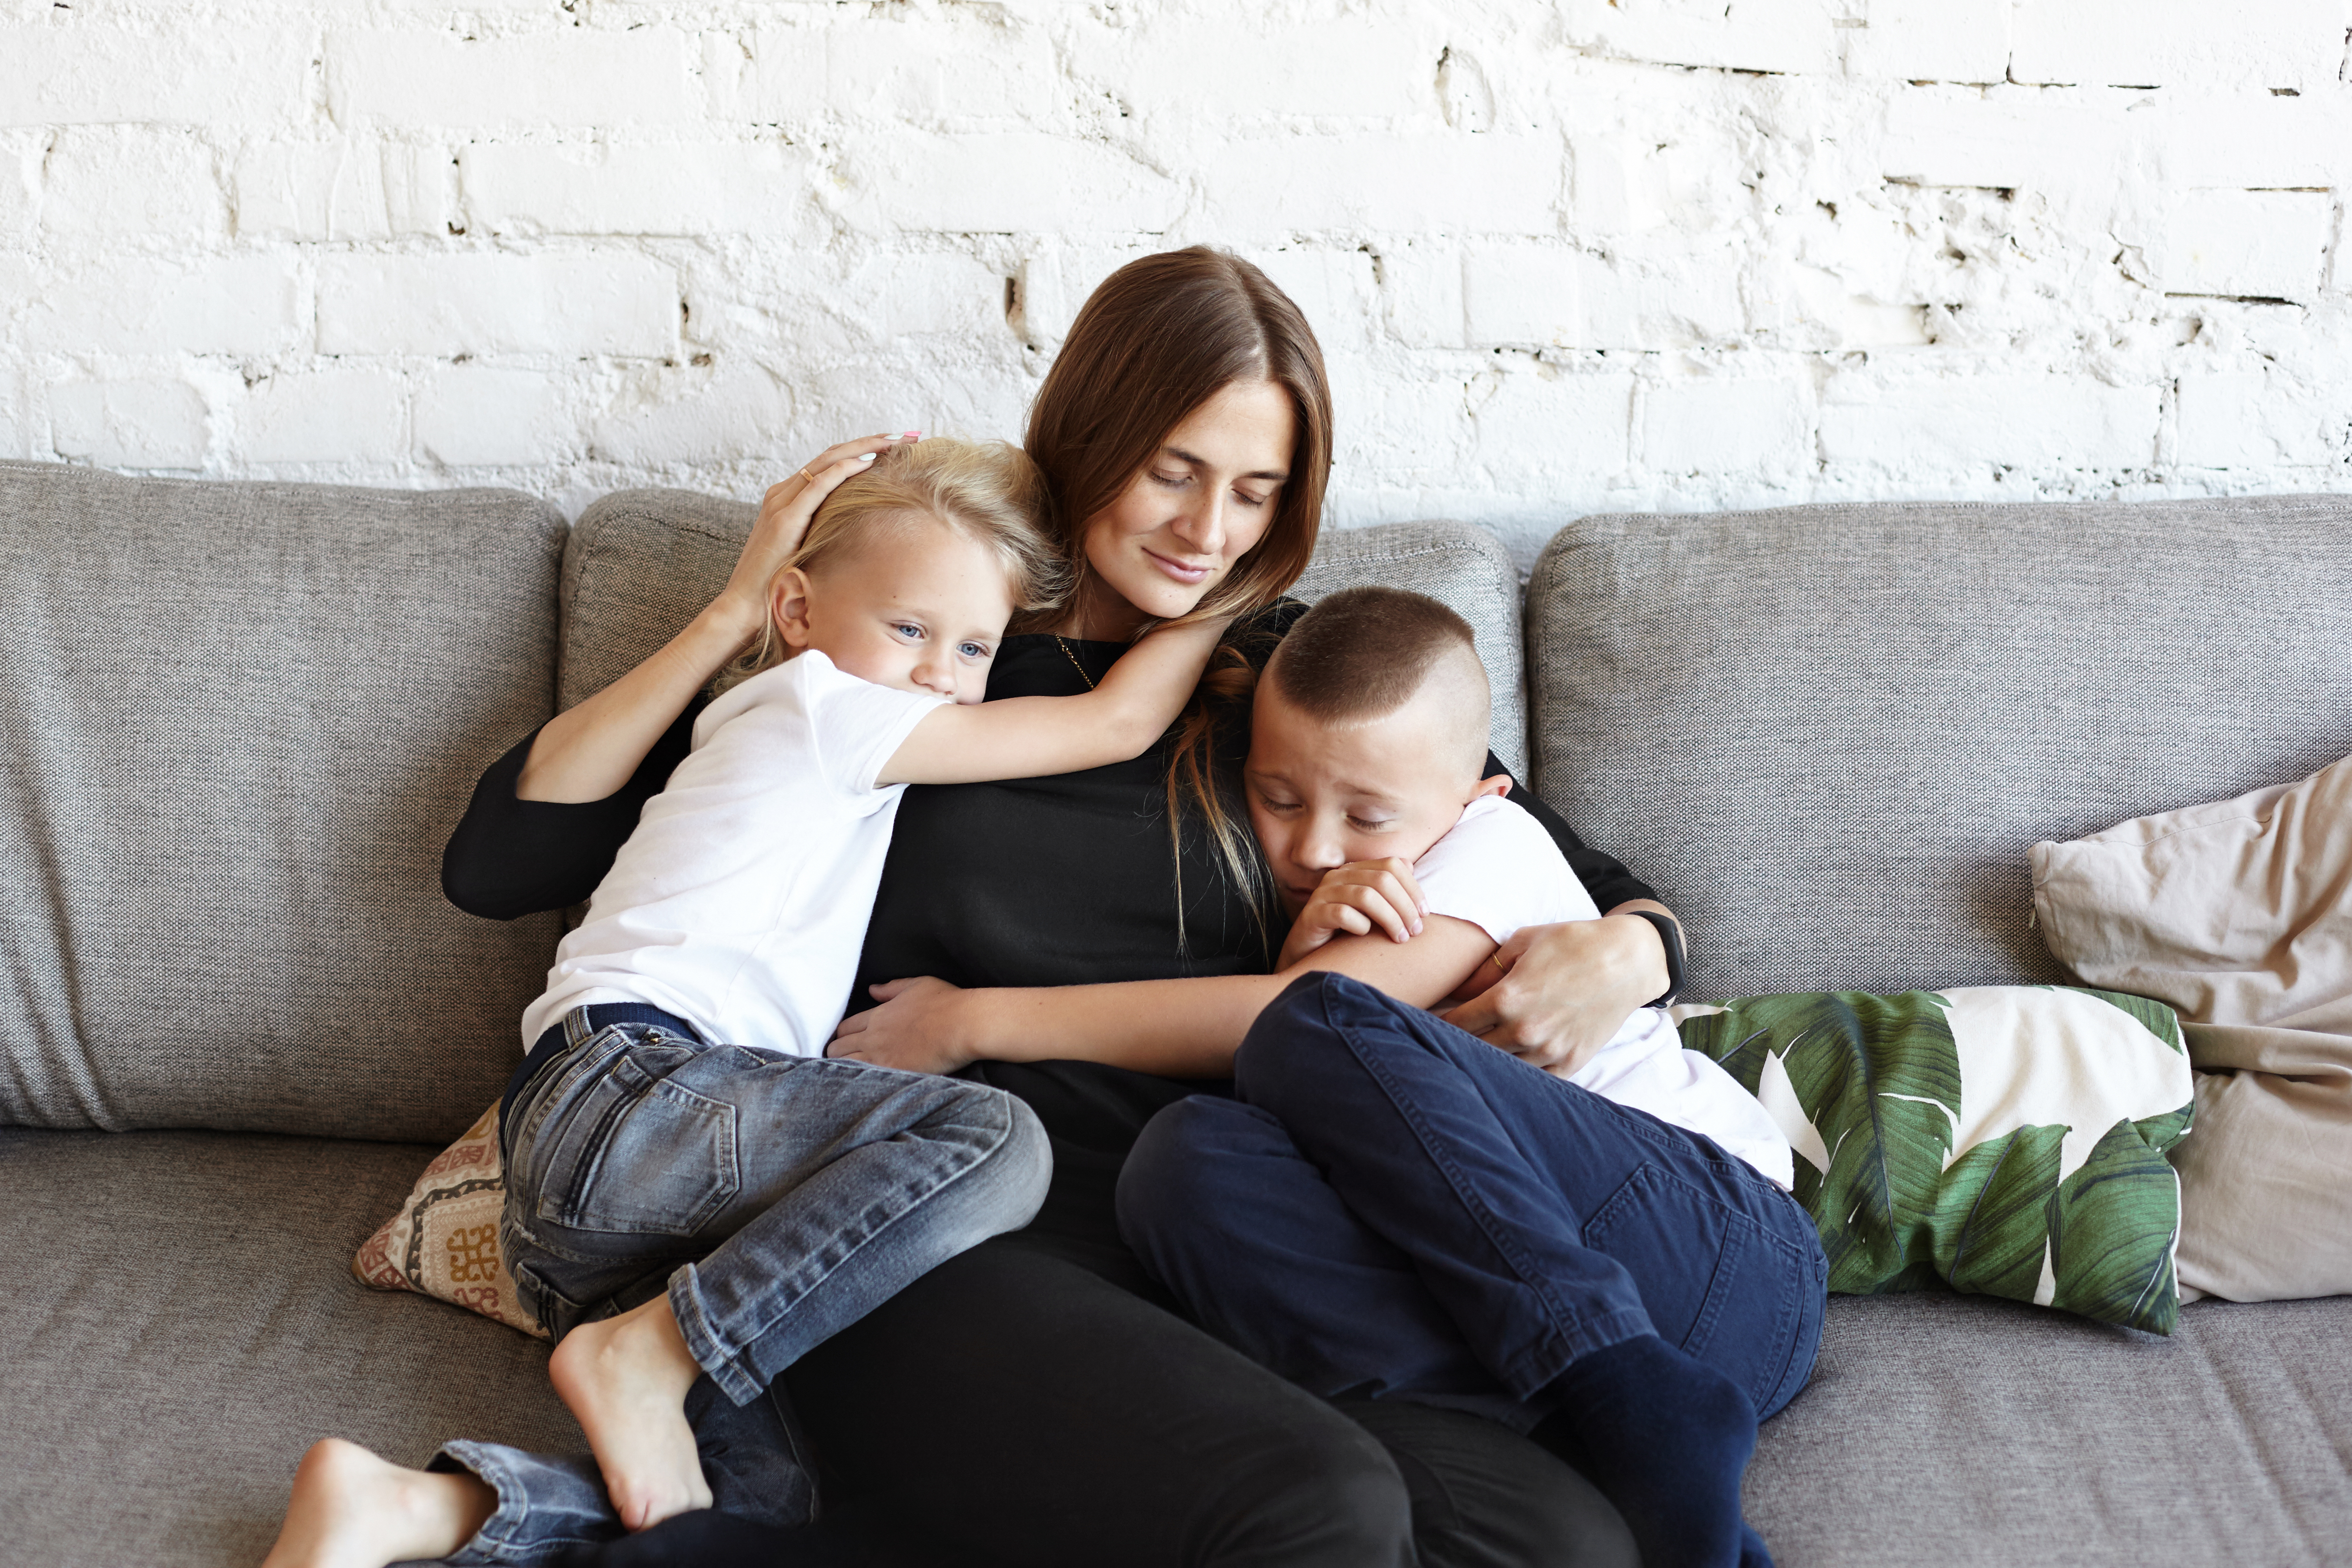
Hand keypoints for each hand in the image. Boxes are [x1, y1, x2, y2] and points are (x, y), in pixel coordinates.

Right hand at [713, 433, 917, 633]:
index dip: (862, 450)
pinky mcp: (785, 518)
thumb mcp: (806, 551)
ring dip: (865, 447)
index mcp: (787, 499)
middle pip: (831, 455)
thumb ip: (824, 534)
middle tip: (907, 435)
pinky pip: (818, 485)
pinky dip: (844, 469)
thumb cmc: (778, 583)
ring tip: (897, 441)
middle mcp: (782, 493)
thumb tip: (860, 536)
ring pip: (827, 462)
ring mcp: (781, 503)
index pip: (829, 464)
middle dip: (871, 441)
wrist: (745, 604)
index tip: (896, 446)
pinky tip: (869, 461)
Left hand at [827, 976, 976, 1074]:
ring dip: (842, 1069)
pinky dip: (858, 1083)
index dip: (842, 1035)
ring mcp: (881, 1057)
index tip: (846, 1041)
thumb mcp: (917, 985)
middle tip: (843, 1060)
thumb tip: (872, 989)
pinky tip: (860, 1087)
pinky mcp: (894, 1073)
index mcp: (878, 1015)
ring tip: (846, 1076)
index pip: (846, 1027)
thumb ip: (891, 988)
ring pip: (845, 1065)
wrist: (963, 1024)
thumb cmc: (945, 1002)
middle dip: (836, 1053)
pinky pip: (864, 1081)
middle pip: (839, 1048)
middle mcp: (873, 1036)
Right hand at [1277, 858, 1428, 969]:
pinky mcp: (1312, 915)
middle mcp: (1338, 877)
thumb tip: (1410, 866)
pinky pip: (1342, 914)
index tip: (1425, 913)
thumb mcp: (1371, 910)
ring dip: (1390, 918)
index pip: (1392, 864)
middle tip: (1415, 931)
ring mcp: (1322, 894)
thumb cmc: (1344, 933)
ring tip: (1400, 938)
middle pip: (1382, 879)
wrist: (1307, 955)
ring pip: (1366, 896)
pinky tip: (1365, 936)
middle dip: (1405, 906)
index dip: (1413, 887)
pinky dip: (1360, 926)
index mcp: (1354, 870)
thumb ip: (1388, 889)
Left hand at [1436, 911, 1670, 1075]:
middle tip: (1437, 1041)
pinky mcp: (1570, 1063)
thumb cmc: (1573, 943)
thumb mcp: (1523, 942)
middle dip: (1453, 1045)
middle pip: (1472, 1050)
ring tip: (1467, 1054)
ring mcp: (1550, 1051)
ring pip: (1500, 1067)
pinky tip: (1505, 1062)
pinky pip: (1532, 1078)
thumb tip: (1457, 987)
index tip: (1422, 1024)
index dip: (1435, 1024)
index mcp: (1508, 999)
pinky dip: (1516, 1072)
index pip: (1455, 1023)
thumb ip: (1486, 969)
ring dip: (1483, 1060)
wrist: (1628, 960)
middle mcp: (1526, 1031)